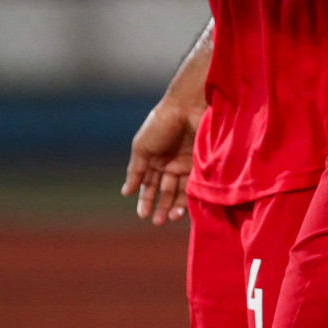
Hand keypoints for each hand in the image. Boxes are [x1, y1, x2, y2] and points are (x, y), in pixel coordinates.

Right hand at [121, 99, 200, 224]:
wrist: (187, 106)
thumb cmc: (161, 124)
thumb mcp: (142, 146)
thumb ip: (135, 170)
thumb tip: (126, 192)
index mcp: (154, 158)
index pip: (148, 184)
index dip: (145, 200)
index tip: (143, 215)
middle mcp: (170, 163)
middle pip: (165, 190)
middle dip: (161, 206)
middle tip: (158, 221)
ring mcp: (186, 164)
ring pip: (180, 191)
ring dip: (174, 206)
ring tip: (170, 218)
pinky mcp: (201, 164)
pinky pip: (194, 185)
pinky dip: (188, 198)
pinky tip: (182, 208)